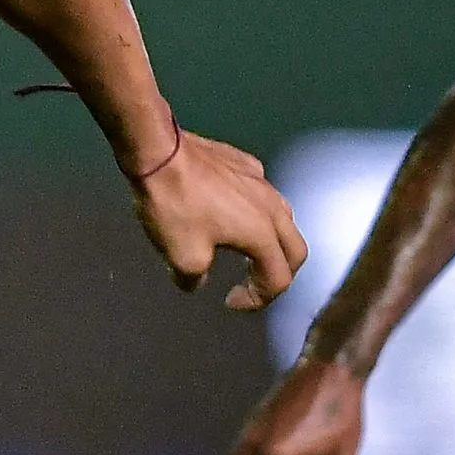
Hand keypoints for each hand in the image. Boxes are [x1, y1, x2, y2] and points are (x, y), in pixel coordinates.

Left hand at [132, 129, 306, 310]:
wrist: (159, 152)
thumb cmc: (175, 207)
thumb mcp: (182, 258)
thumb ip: (196, 280)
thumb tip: (196, 281)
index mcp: (263, 234)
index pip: (279, 279)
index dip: (258, 300)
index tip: (232, 303)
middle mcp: (271, 206)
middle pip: (295, 249)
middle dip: (279, 273)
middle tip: (254, 284)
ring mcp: (260, 180)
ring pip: (283, 218)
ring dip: (272, 242)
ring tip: (246, 252)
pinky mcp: (243, 162)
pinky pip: (261, 192)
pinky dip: (255, 211)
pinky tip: (230, 213)